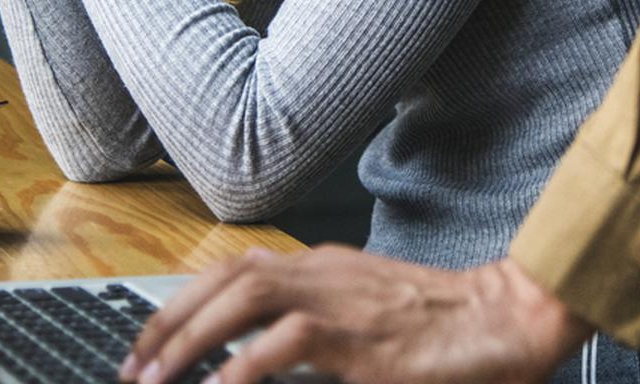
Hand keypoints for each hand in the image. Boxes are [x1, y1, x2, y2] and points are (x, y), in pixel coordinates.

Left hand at [119, 248, 591, 383]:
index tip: (149, 341)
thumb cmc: (440, 323)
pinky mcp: (360, 339)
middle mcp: (319, 272)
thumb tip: (263, 354)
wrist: (506, 316)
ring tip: (156, 378)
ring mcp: (338, 300)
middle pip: (224, 279)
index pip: (231, 270)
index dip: (183, 302)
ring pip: (244, 299)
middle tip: (134, 367)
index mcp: (317, 267)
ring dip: (192, 339)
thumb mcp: (365, 311)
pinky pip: (288, 343)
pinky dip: (245, 365)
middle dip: (169, 321)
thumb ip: (315, 323)